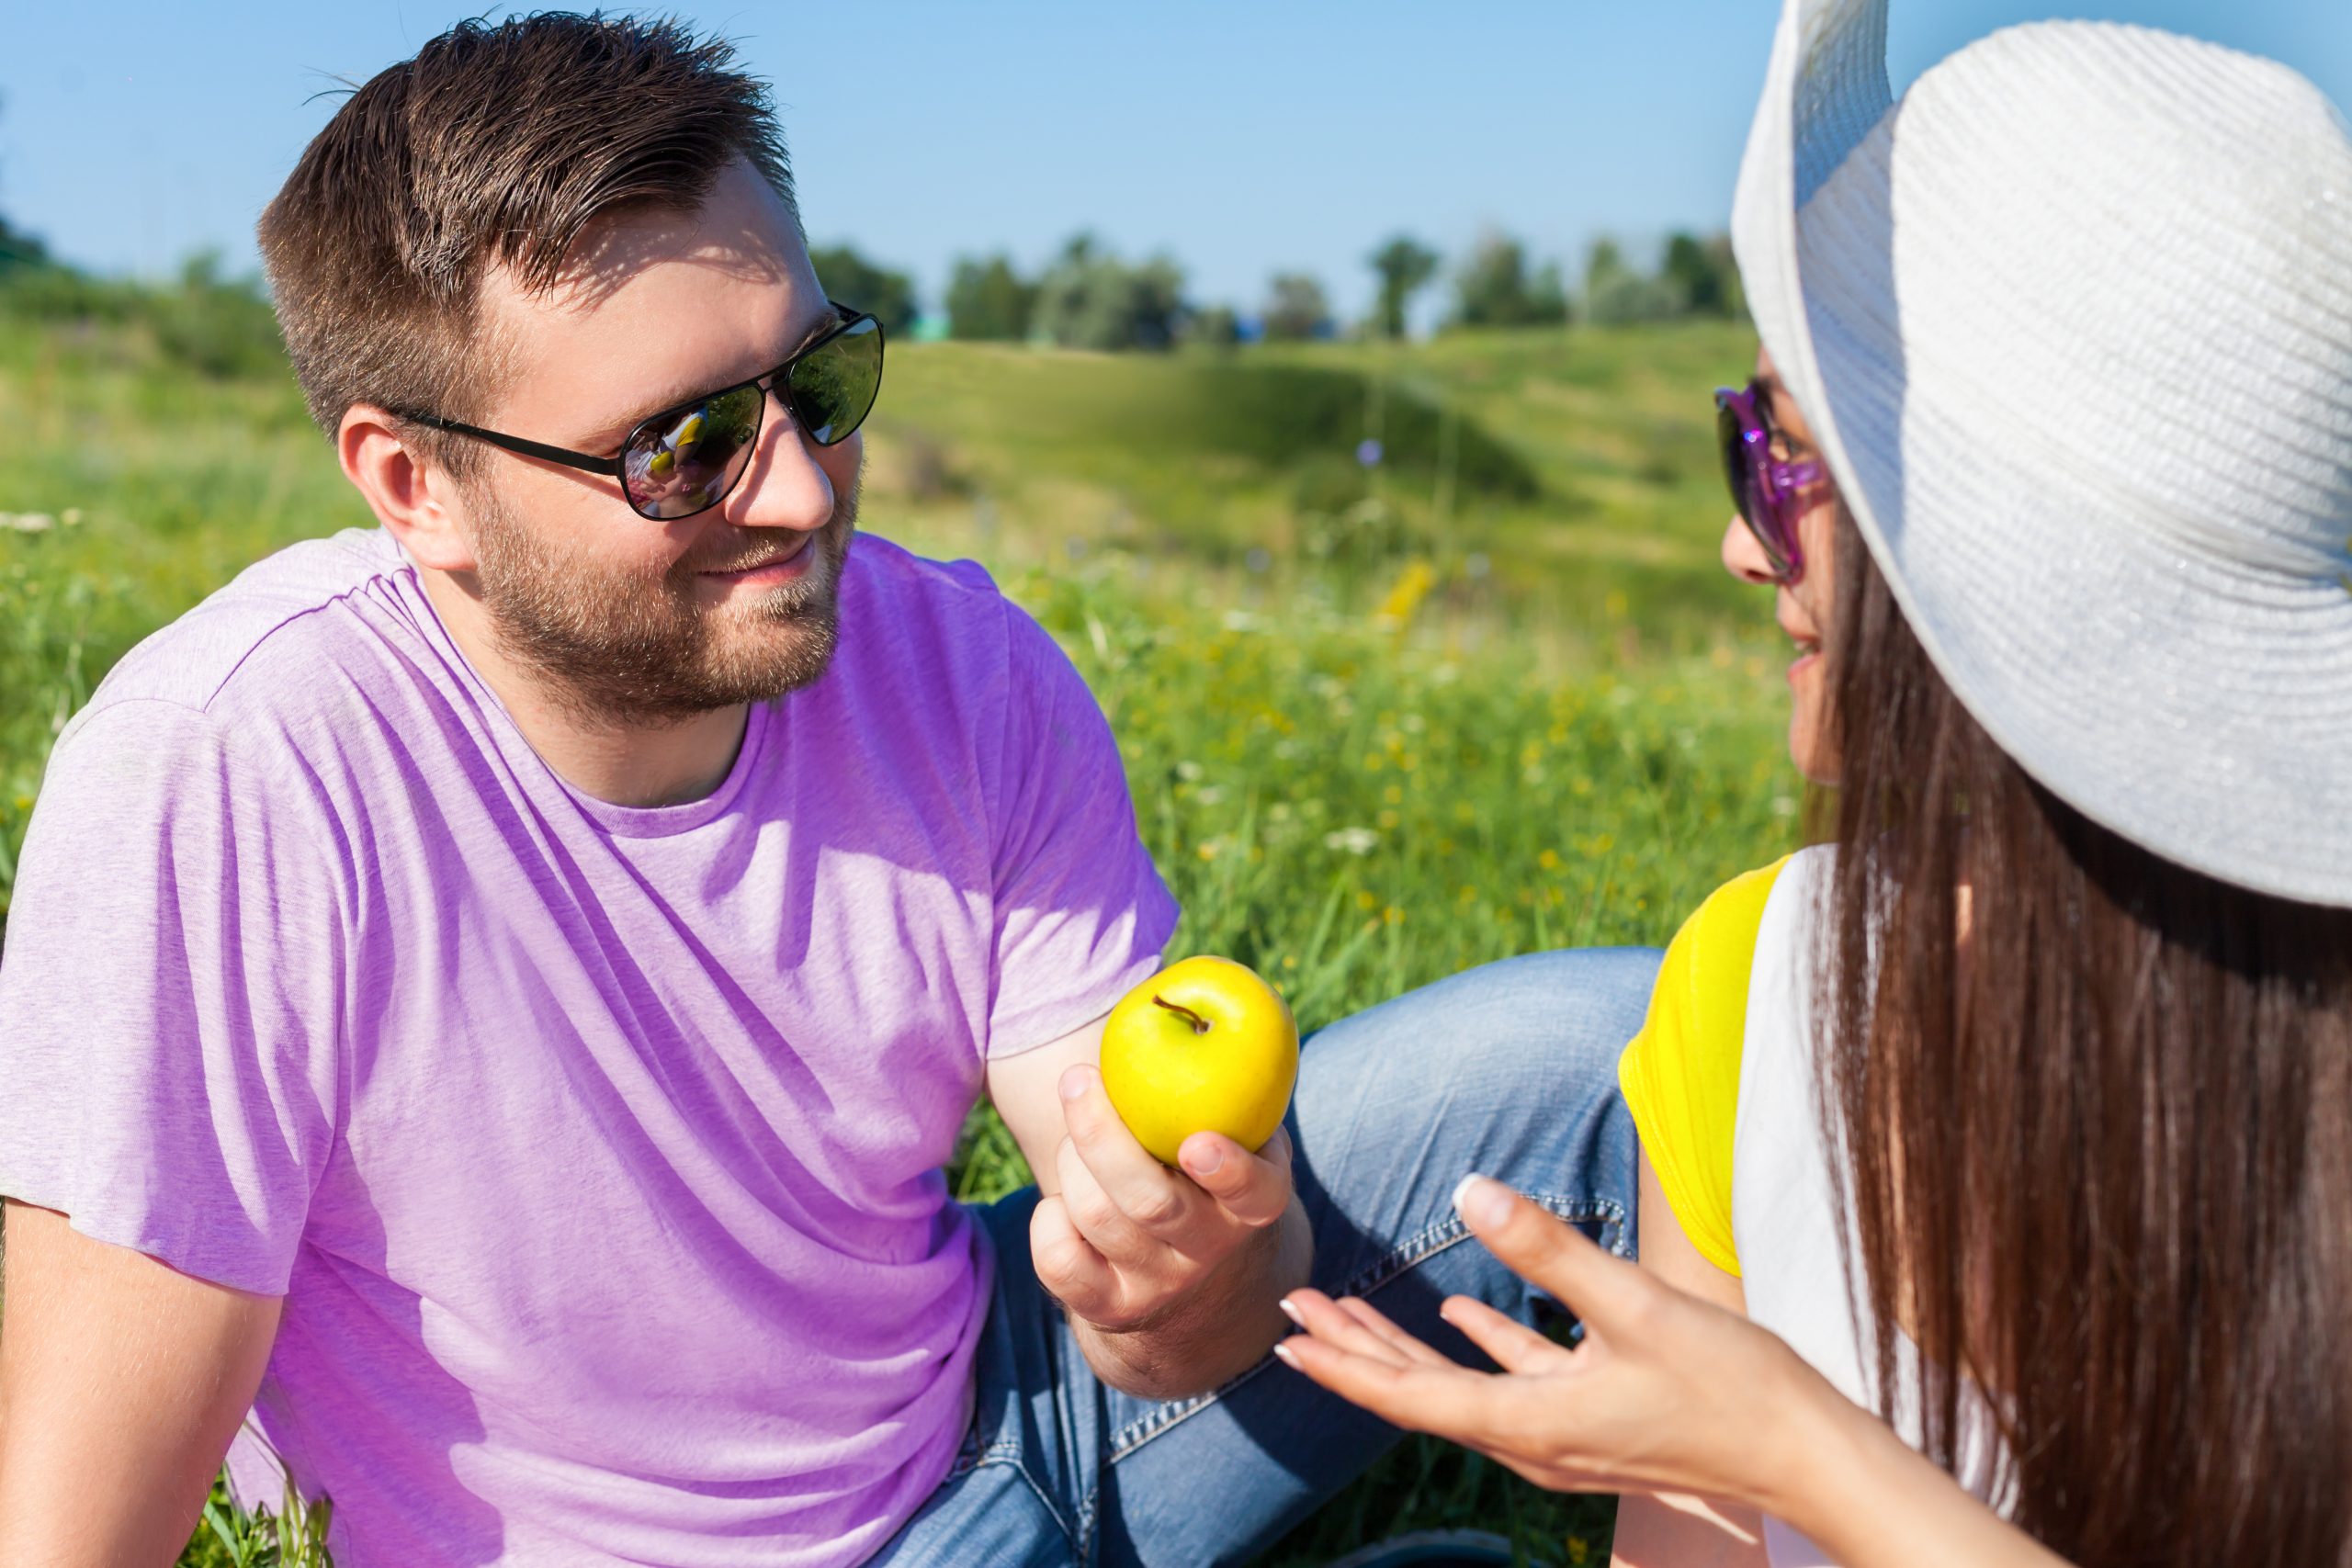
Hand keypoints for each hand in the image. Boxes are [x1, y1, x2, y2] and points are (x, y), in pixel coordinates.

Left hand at [1030, 1064, 1295, 1332]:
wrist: (1190, 1280)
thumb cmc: (1202, 1169)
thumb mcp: (1231, 1129)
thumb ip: (1220, 1079)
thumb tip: (1175, 990)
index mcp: (1255, 1202)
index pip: (1252, 1192)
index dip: (1228, 1171)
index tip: (1196, 1144)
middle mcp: (1211, 1250)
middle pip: (1147, 1202)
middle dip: (1101, 1136)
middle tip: (1077, 1079)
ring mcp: (1159, 1284)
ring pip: (1097, 1218)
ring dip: (1070, 1161)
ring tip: (1076, 1134)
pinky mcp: (1109, 1308)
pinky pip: (1058, 1262)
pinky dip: (1046, 1219)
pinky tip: (1059, 1200)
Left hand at [1274, 1174, 1848, 1518]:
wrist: (1809, 1456)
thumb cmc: (1733, 1388)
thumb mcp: (1636, 1305)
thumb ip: (1548, 1249)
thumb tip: (1470, 1191)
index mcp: (1531, 1423)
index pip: (1411, 1395)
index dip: (1345, 1363)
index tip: (1289, 1336)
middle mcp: (1534, 1441)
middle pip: (1420, 1394)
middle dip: (1353, 1352)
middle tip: (1293, 1313)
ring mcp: (1563, 1436)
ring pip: (1459, 1388)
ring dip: (1404, 1349)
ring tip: (1348, 1316)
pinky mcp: (1593, 1420)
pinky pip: (1512, 1383)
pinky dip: (1477, 1347)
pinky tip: (1458, 1313)